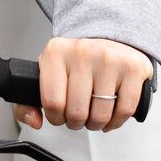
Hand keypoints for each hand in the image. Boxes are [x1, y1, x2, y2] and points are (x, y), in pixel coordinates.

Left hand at [13, 36, 152, 133]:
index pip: (52, 102)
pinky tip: (110, 115)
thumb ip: (28, 99)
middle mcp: (82, 52)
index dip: (55, 117)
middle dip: (75, 123)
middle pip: (76, 112)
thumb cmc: (76, 60)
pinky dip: (116, 121)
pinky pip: (124, 111)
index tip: (59, 115)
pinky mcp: (132, 68)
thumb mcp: (48, 71)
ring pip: (100, 115)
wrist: (108, 36)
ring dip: (95, 124)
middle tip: (77, 117)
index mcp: (56, 52)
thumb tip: (34, 120)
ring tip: (93, 115)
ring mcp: (109, 59)